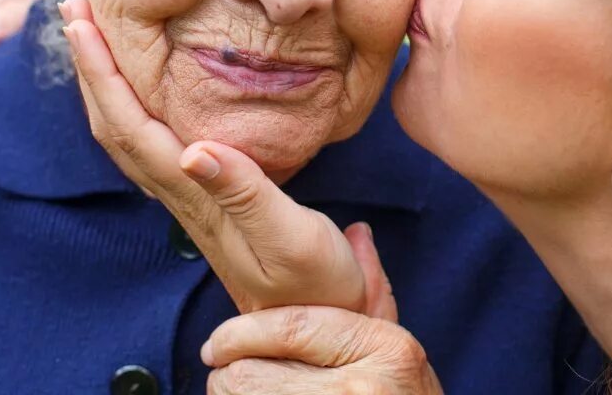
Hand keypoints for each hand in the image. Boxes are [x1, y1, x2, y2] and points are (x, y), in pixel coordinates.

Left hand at [59, 0, 375, 314]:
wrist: (318, 326)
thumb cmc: (313, 282)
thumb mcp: (288, 235)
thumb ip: (244, 191)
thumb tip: (194, 149)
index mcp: (196, 194)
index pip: (130, 125)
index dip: (101, 72)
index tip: (80, 22)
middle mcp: (183, 192)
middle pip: (114, 125)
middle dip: (87, 67)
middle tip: (72, 10)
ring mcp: (190, 197)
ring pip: (126, 134)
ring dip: (103, 84)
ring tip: (93, 38)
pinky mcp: (206, 198)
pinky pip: (149, 142)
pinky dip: (131, 105)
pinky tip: (139, 89)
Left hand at [201, 306, 442, 394]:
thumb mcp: (393, 343)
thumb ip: (369, 290)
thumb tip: (356, 232)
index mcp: (381, 346)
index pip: (289, 326)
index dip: (240, 333)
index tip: (218, 343)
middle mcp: (359, 387)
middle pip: (252, 374)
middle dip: (230, 373)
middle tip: (226, 372)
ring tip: (242, 391)